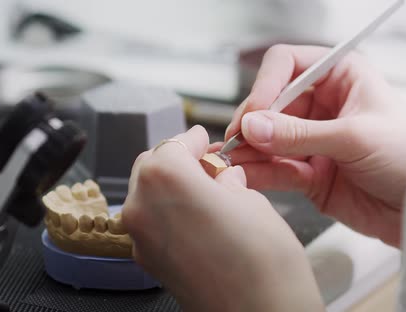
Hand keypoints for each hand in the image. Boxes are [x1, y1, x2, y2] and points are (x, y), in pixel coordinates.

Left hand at [122, 126, 324, 310]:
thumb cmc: (264, 265)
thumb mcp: (252, 202)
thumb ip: (228, 182)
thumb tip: (222, 177)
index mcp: (166, 179)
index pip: (173, 144)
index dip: (192, 140)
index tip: (202, 140)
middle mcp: (143, 207)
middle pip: (151, 167)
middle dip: (177, 161)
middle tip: (207, 165)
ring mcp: (141, 238)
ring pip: (148, 195)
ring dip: (172, 187)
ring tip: (206, 191)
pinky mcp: (148, 262)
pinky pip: (152, 223)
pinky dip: (169, 213)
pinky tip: (198, 217)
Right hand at [222, 45, 405, 246]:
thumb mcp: (355, 137)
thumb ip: (300, 133)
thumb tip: (254, 126)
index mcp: (340, 77)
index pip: (288, 66)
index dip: (267, 85)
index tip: (256, 112)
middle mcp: (323, 106)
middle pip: (271, 104)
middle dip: (252, 122)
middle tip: (238, 140)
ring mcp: (313, 140)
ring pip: (269, 139)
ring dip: (250, 150)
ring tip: (231, 159)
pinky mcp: (310, 172)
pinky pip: (276, 169)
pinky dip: (260, 172)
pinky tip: (245, 174)